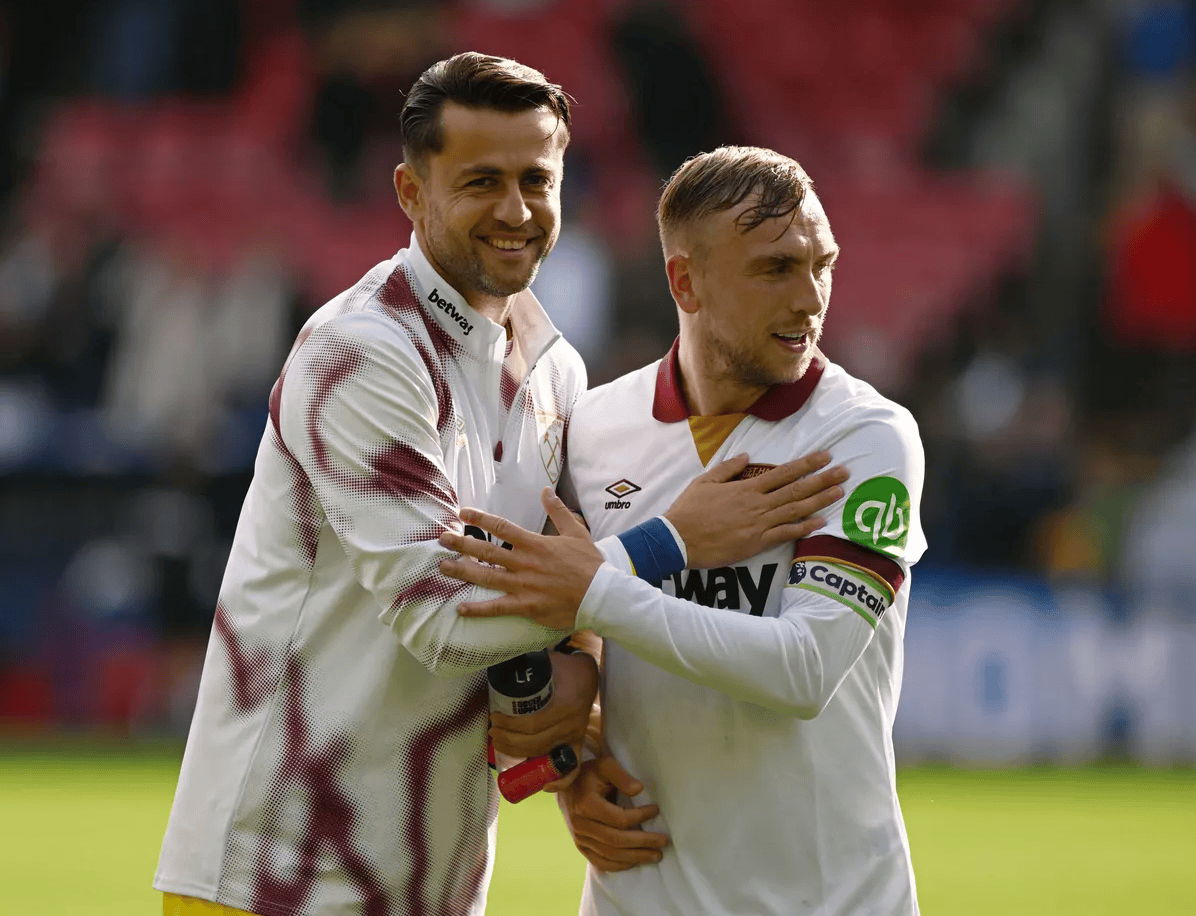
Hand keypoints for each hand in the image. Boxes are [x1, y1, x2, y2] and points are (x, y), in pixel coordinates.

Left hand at [439, 488, 603, 629]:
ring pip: (486, 577)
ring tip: (442, 567)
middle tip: (441, 539)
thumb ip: (558, 511)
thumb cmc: (590, 564)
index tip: (462, 512)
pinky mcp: (526, 606)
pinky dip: (478, 609)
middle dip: (461, 544)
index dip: (480, 518)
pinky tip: (461, 607)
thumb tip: (546, 490)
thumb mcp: (576, 532)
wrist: (602, 595)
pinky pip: (497, 607)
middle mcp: (524, 563)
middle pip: (486, 551)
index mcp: (534, 544)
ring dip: (462, 571)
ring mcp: (523, 585)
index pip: (501, 527)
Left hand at [489, 650, 598, 791]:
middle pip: (535, 744)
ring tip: (501, 745)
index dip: (509, 725)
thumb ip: (526, 665)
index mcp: (565, 706)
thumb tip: (498, 667)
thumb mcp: (546, 662)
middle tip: (492, 732)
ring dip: (519, 755)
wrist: (587, 674)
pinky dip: (560, 782)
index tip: (493, 717)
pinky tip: (542, 784)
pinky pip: (573, 769)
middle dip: (508, 741)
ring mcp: (575, 737)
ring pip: (545, 755)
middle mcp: (571, 725)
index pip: (533, 724)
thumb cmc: (562, 667)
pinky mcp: (577, 744)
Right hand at [558, 756, 669, 871]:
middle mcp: (581, 825)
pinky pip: (600, 862)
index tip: (656, 810)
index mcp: (587, 805)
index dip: (640, 816)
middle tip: (664, 842)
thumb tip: (639, 790)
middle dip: (643, 842)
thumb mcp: (605, 765)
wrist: (565, 788)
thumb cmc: (588, 775)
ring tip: (656, 855)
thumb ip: (621, 776)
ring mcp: (580, 838)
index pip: (619, 818)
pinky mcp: (580, 847)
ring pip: (610, 854)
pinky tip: (634, 862)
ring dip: (635, 857)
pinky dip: (618, 865)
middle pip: (616, 840)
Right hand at [664, 451, 847, 568]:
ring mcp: (758, 524)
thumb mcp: (704, 481)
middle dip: (822, 479)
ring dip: (820, 500)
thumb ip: (728, 468)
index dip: (806, 464)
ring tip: (839, 492)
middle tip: (844, 472)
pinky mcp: (756, 543)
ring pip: (796, 510)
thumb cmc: (688, 510)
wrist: (678, 539)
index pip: (783, 472)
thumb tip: (747, 456)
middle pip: (796, 489)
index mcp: (746, 487)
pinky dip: (804, 527)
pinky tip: (821, 522)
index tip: (825, 456)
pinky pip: (786, 534)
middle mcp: (757, 504)